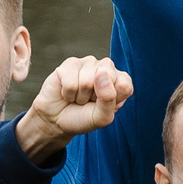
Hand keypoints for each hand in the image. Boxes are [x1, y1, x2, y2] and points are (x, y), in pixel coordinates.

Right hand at [14, 55, 132, 165]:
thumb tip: (101, 72)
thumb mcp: (101, 117)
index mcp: (121, 80)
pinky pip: (71, 82)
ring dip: (80, 97)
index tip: (102, 106)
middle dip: (94, 97)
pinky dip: (67, 94)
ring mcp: (89, 63)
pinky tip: (67, 92)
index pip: (125, 86)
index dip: (112, 101)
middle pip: (107, 78)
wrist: (57, 120)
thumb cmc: (83, 117)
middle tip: (88, 101)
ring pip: (87, 81)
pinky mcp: (70, 63)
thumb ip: (109, 98)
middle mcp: (107, 67)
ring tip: (77, 97)